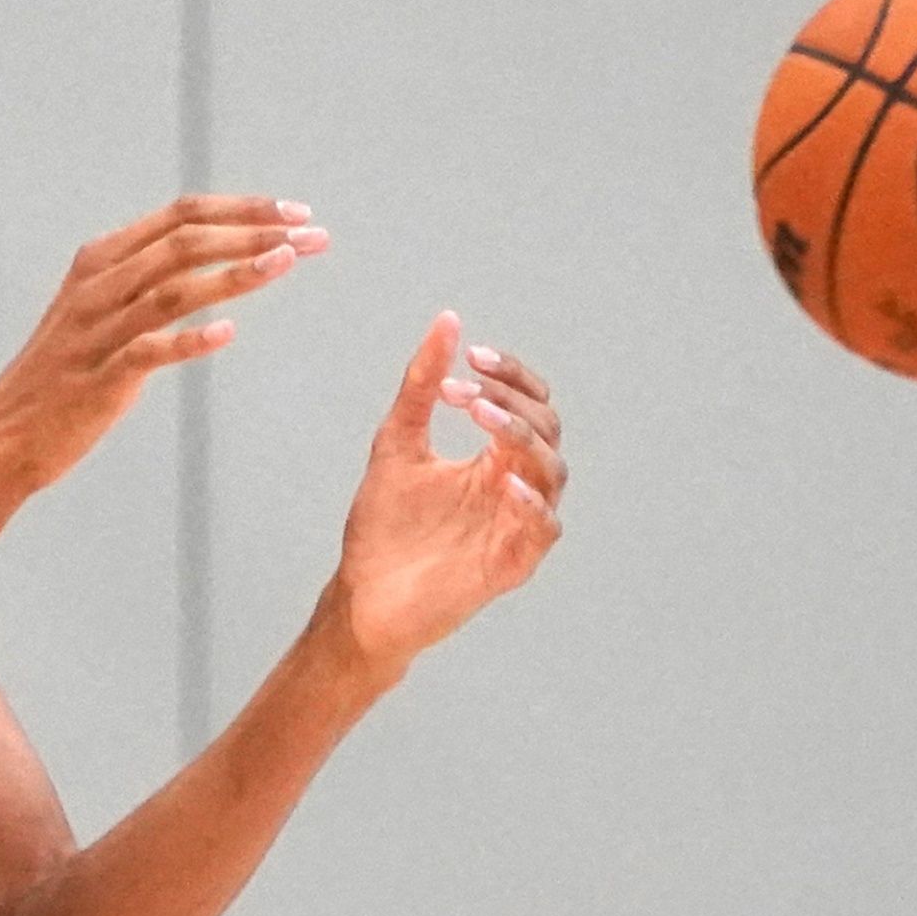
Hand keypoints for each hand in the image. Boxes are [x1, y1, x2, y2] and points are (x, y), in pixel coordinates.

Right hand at [0, 193, 326, 494]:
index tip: (294, 212)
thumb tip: (211, 250)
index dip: (241, 207)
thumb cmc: (65, 372)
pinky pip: (147, 352)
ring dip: (234, 273)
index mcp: (102, 259)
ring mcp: (97, 331)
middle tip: (309, 233)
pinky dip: (189, 340)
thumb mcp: (100, 307)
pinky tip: (228, 333)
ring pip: (172, 288)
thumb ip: (148, 276)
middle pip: (184, 241)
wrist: (5, 433)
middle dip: (252, 231)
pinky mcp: (98, 378)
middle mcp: (98, 286)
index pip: (181, 214)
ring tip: (285, 262)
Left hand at [317, 311, 564, 674]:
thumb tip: (447, 321)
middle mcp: (514, 486)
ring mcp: (517, 524)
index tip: (473, 355)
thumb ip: (422, 386)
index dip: (511, 374)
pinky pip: (544, 528)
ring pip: (553, 471)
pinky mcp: (513, 563)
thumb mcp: (398, 442)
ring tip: (481, 416)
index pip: (528, 403)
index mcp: (493, 458)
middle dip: (513, 400)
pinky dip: (532, 501)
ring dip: (521, 436)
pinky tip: (504, 479)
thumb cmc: (383, 526)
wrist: (363, 595)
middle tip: (468, 388)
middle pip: (546, 429)